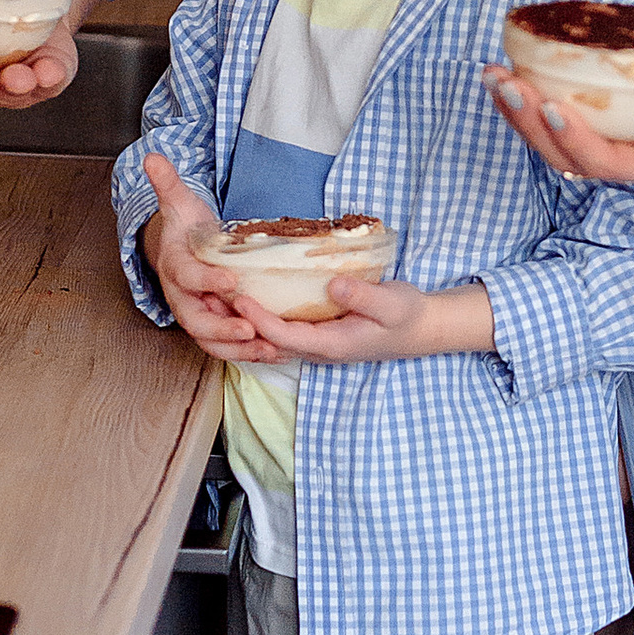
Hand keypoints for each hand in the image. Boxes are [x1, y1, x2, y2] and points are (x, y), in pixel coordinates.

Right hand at [141, 153, 279, 362]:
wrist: (183, 252)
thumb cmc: (185, 230)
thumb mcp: (179, 204)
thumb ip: (168, 184)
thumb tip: (152, 156)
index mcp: (175, 268)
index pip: (187, 277)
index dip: (206, 281)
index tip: (230, 281)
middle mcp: (183, 298)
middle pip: (197, 321)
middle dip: (223, 328)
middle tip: (250, 328)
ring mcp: (198, 316)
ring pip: (212, 341)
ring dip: (240, 350)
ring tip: (269, 349)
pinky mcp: (215, 328)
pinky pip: (229, 347)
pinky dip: (251, 354)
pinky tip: (279, 353)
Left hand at [232, 272, 490, 365]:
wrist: (422, 328)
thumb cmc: (408, 316)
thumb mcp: (393, 303)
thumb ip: (364, 296)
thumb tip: (334, 285)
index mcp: (332, 345)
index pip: (283, 336)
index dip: (257, 319)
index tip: (237, 296)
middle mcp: (319, 349)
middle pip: (268, 340)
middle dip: (240, 321)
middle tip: (212, 293)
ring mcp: (317, 343)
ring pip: (272, 336)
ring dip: (246, 319)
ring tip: (219, 292)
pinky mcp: (318, 332)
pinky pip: (282, 328)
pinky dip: (262, 315)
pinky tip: (249, 293)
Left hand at [484, 41, 633, 185]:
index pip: (605, 162)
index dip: (576, 140)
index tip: (554, 106)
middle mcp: (622, 160)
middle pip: (565, 155)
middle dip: (531, 122)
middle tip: (507, 83)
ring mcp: (604, 141)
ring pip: (550, 140)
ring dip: (517, 110)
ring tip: (493, 75)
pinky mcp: (594, 120)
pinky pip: (552, 118)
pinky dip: (526, 97)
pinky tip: (505, 71)